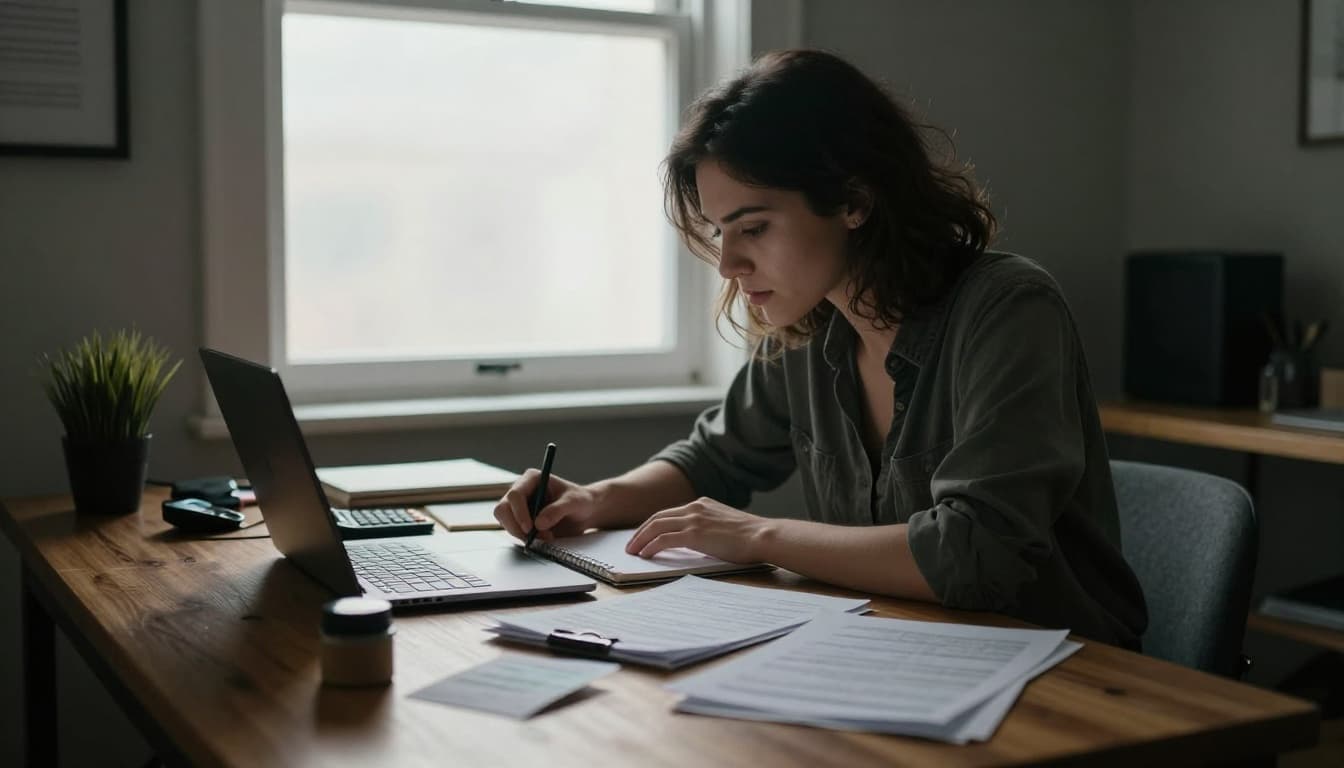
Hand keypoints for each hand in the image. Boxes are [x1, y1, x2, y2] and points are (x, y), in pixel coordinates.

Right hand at [494, 470, 600, 542]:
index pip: (515, 494)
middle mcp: (522, 490)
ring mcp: (518, 506)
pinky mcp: (520, 520)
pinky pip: (513, 531)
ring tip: (546, 537)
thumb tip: (539, 524)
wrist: (584, 512)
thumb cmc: (580, 500)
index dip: (519, 512)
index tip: (530, 528)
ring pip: (505, 522)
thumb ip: (558, 510)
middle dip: (516, 526)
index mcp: (532, 478)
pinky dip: (525, 538)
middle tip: (535, 537)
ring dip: (521, 534)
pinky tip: (542, 538)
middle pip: (503, 509)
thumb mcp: (574, 502)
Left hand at [624, 497, 769, 563]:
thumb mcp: (725, 525)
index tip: (643, 534)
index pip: (669, 513)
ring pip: (655, 526)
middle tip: (631, 544)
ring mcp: (693, 519)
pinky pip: (663, 539)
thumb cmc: (750, 537)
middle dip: (640, 531)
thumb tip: (695, 541)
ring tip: (632, 551)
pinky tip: (645, 555)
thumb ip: (708, 527)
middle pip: (657, 517)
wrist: (763, 536)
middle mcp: (694, 507)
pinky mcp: (693, 534)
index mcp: (702, 504)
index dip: (653, 524)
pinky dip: (651, 546)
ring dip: (640, 539)